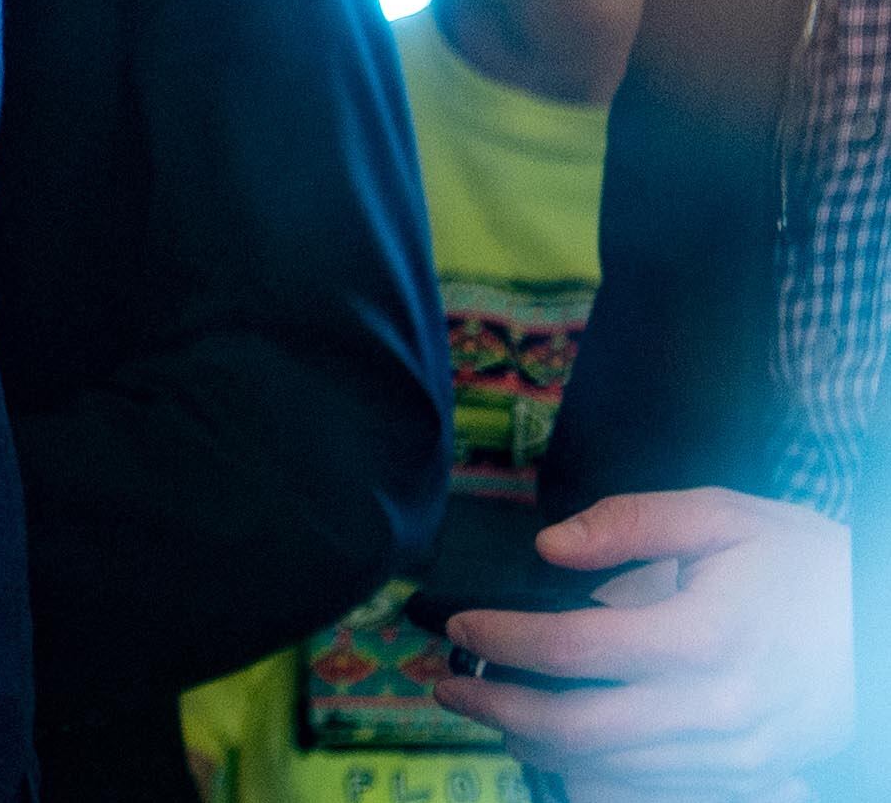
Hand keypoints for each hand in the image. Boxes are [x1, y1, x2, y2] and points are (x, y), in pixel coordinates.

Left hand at [433, 485, 851, 794]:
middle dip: (496, 705)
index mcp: (704, 636)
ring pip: (607, 766)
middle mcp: (715, 707)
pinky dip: (590, 772)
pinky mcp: (748, 776)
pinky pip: (650, 787)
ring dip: (534, 740)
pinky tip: (555, 745)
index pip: (573, 646)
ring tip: (489, 707)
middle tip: (445, 682)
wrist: (889, 628)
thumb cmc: (806, 566)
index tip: (459, 625)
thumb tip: (549, 545)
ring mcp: (734, 754)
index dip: (503, 639)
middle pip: (577, 725)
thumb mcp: (724, 515)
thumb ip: (630, 522)